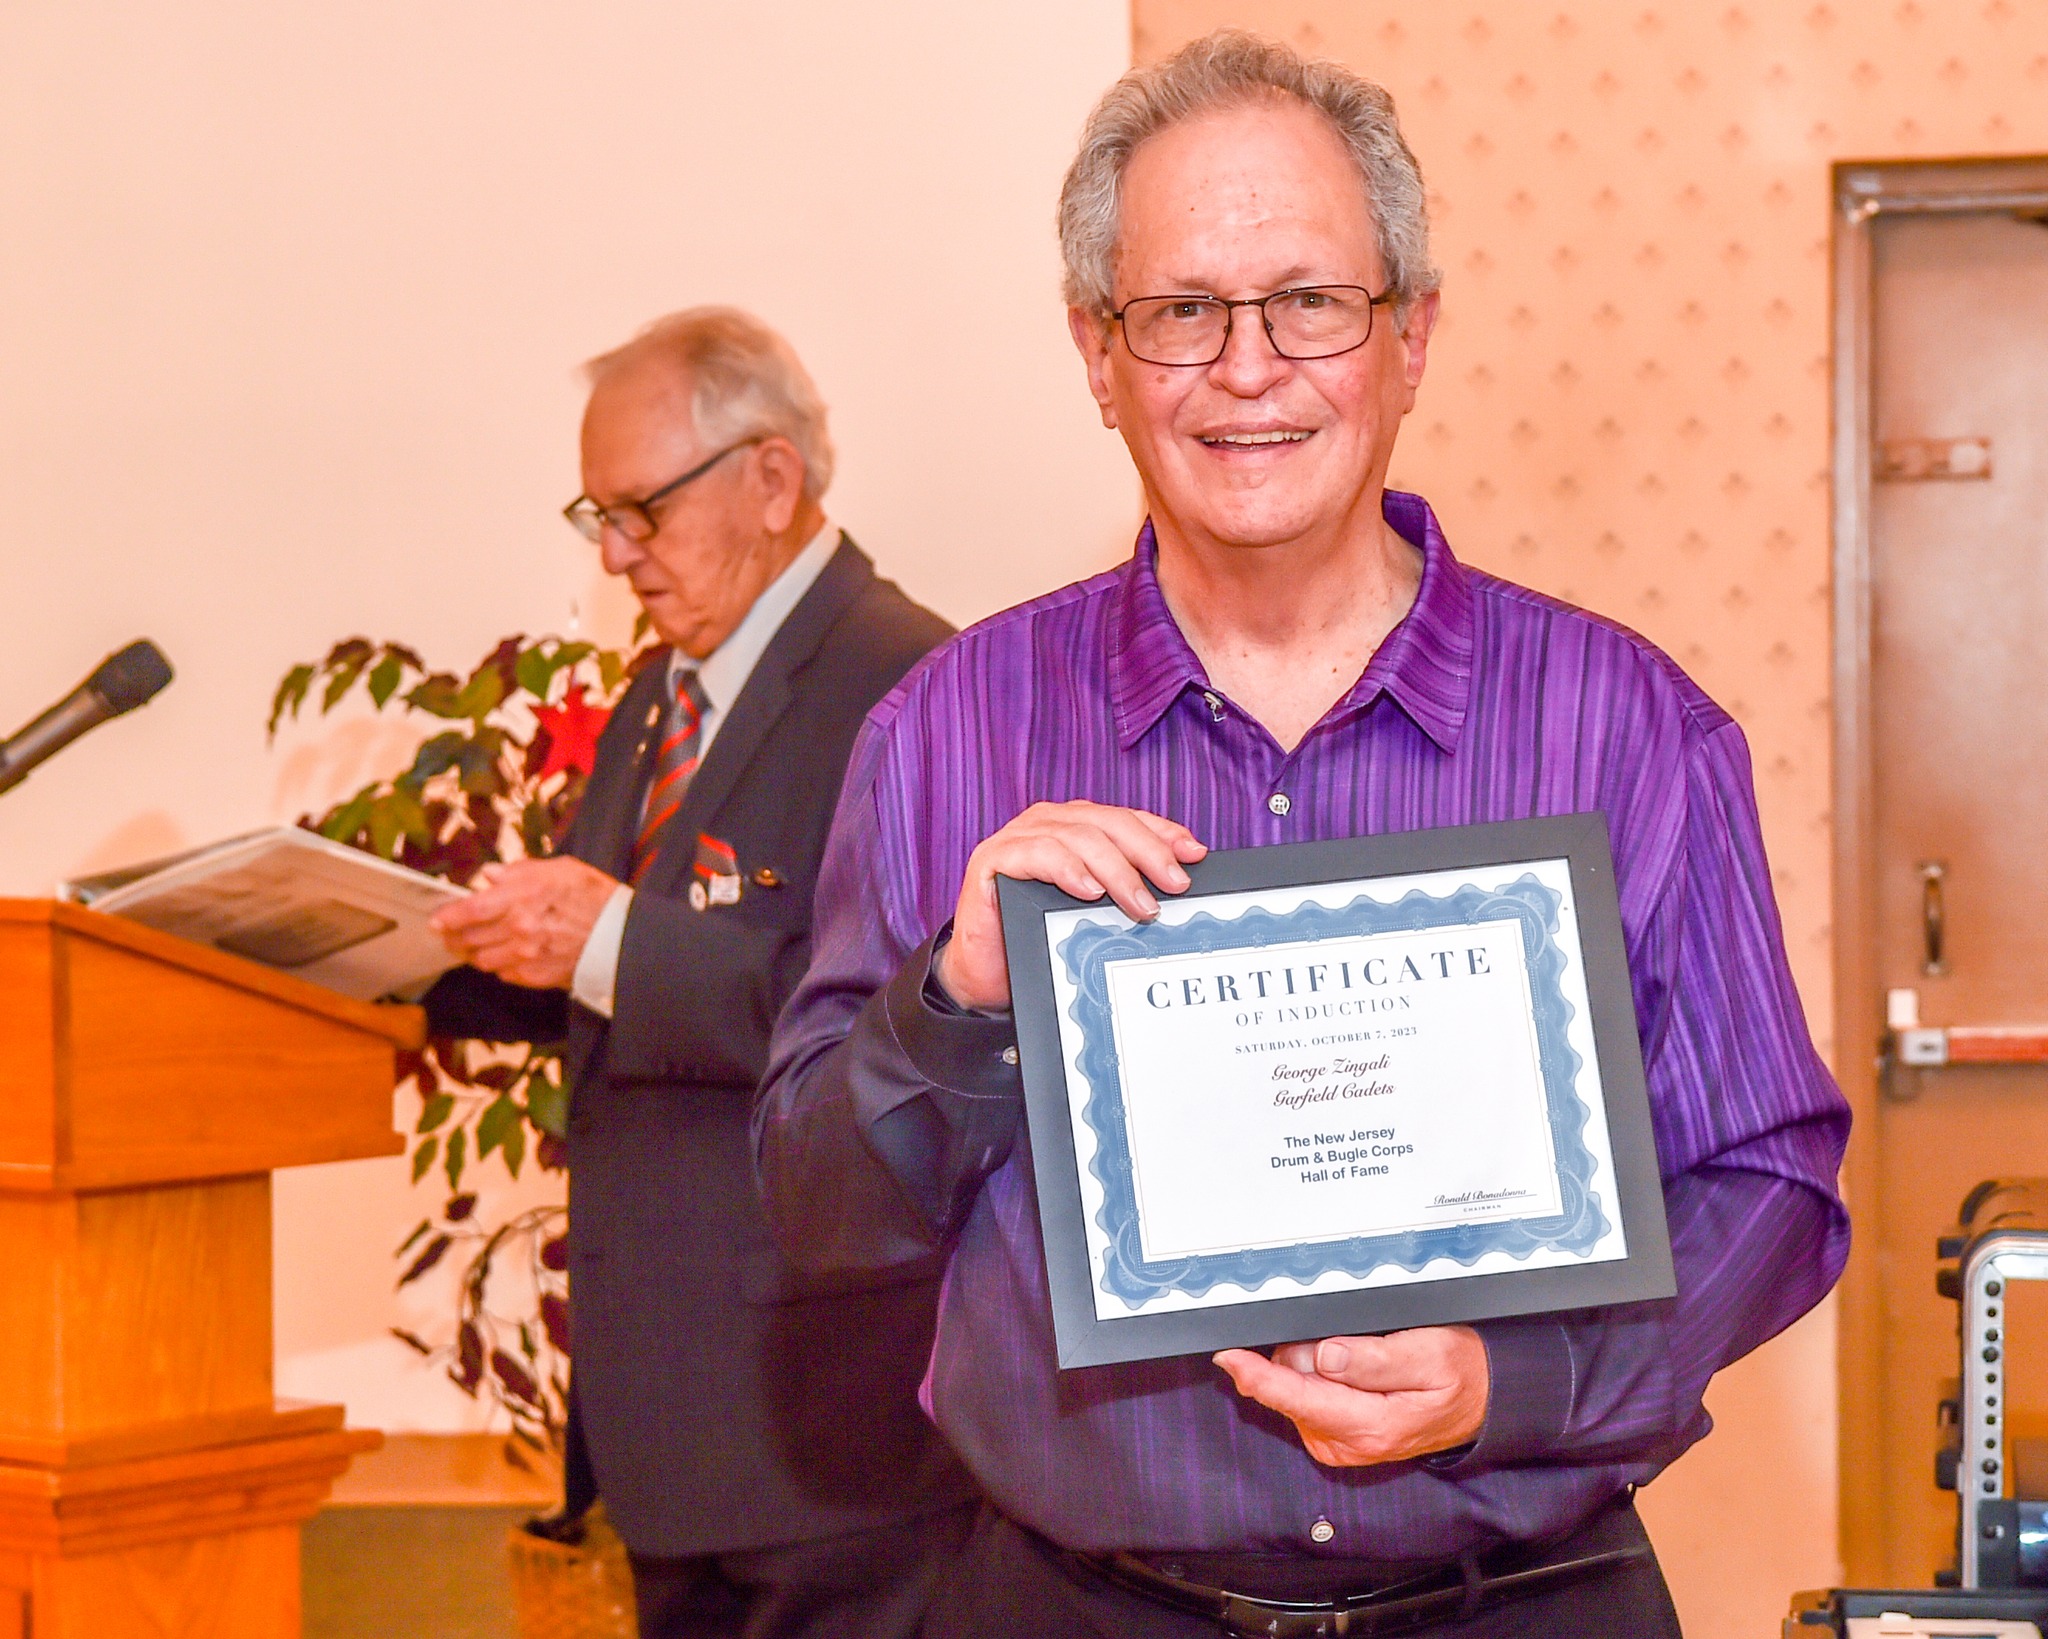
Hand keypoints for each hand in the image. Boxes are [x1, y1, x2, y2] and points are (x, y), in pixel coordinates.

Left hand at [428, 857, 621, 988]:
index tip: (436, 920)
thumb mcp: (560, 869)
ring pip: (481, 960)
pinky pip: (503, 974)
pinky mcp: (534, 976)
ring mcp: (524, 956)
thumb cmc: (594, 896)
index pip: (468, 910)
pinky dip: (498, 966)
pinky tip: (505, 956)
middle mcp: (517, 929)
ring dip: (474, 953)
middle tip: (449, 934)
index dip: (446, 917)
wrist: (622, 936)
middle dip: (453, 937)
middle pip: (467, 938)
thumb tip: (489, 875)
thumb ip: (519, 871)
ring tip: (474, 946)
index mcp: (520, 898)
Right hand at [933, 801, 1207, 1011]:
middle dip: (1148, 852)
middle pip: (1109, 823)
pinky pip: (1036, 852)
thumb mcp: (1094, 911)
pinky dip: (1068, 868)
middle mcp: (1049, 823)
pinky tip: (1089, 889)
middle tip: (1174, 885)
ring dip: (1115, 870)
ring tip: (1139, 903)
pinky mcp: (993, 858)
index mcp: (1075, 826)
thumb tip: (1178, 883)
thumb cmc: (1041, 936)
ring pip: (1079, 836)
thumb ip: (1125, 888)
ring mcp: (1019, 837)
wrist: (986, 973)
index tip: (1195, 854)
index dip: (1163, 832)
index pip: (1128, 819)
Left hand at [1213, 1326, 1489, 1467]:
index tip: (1231, 1356)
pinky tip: (1353, 1372)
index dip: (1259, 1375)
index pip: (1298, 1397)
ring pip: (1297, 1389)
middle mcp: (1347, 1443)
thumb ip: (1374, 1358)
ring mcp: (1339, 1443)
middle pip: (1292, 1386)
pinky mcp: (1334, 1436)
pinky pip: (1308, 1397)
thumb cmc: (1460, 1376)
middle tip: (1357, 1342)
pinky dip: (1320, 1378)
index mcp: (1370, 1426)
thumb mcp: (1429, 1355)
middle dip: (1308, 1356)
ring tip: (1366, 1360)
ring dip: (1317, 1367)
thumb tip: (1324, 1355)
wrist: (1481, 1402)